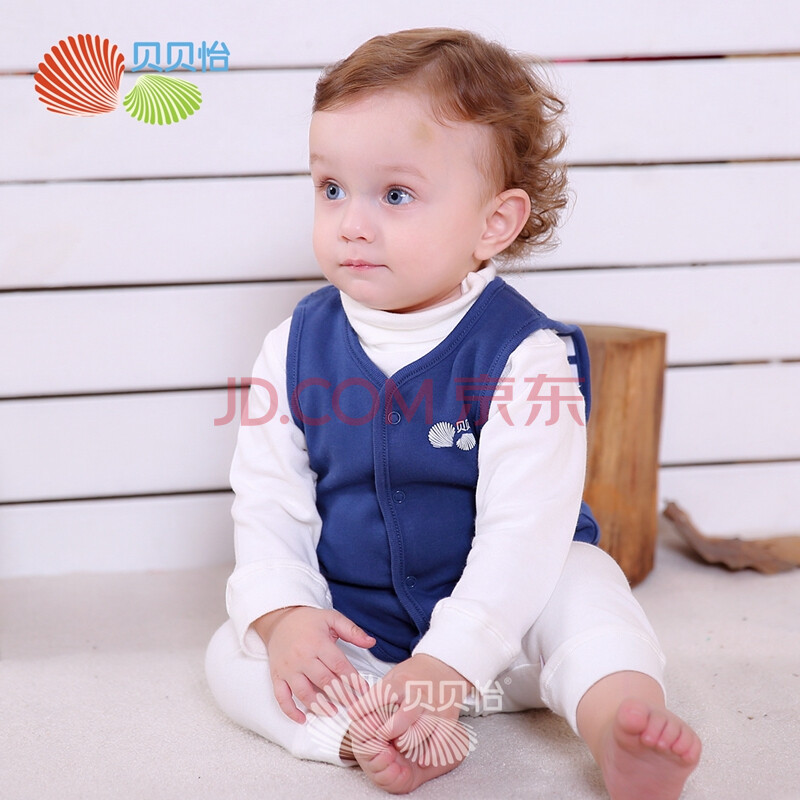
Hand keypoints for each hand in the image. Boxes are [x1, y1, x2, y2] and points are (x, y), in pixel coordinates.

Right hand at [253, 606, 375, 723]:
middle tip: (353, 707)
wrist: (279, 619)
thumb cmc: (308, 620)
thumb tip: (371, 642)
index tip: (364, 690)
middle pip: (324, 681)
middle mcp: (302, 657)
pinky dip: (290, 710)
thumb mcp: (332, 618)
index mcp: (317, 642)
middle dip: (341, 696)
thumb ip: (352, 631)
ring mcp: (288, 668)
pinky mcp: (277, 676)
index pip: (338, 664)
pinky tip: (302, 718)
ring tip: (332, 713)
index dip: (353, 679)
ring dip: (319, 705)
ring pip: (303, 692)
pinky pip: (281, 697)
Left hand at [348, 654, 473, 766]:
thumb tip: (354, 712)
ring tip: (400, 745)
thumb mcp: (393, 676)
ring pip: (419, 734)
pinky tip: (423, 758)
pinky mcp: (448, 717)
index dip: (365, 707)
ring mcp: (434, 707)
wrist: (444, 664)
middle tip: (381, 737)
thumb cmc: (414, 674)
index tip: (354, 716)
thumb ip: (377, 694)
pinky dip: (431, 753)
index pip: (380, 696)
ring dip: (406, 745)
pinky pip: (440, 740)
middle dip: (387, 734)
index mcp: (401, 682)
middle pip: (400, 722)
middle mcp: (417, 695)